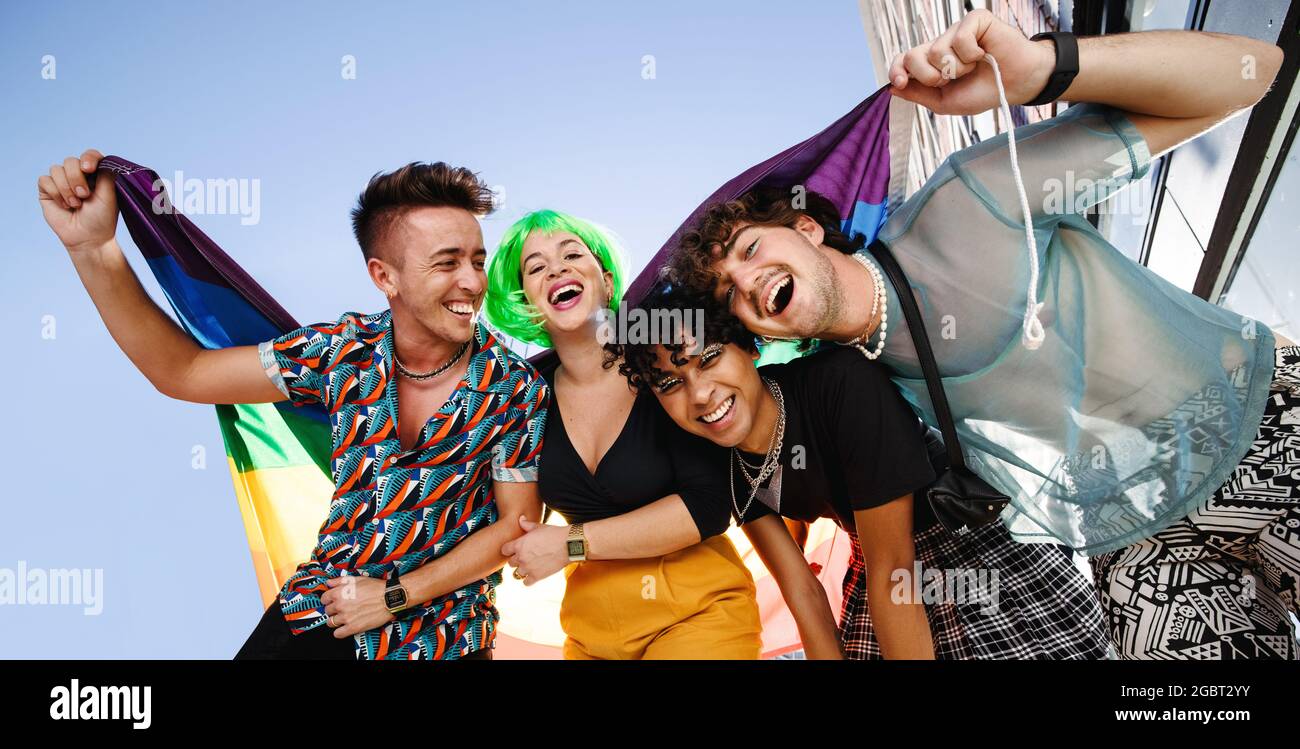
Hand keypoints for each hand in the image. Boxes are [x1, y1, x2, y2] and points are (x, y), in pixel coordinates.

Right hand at [37, 148, 118, 252]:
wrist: (88, 238)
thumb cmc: (102, 218)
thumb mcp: (110, 194)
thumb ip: (106, 173)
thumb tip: (100, 158)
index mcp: (95, 174)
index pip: (90, 155)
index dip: (88, 158)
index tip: (88, 169)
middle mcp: (78, 175)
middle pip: (71, 161)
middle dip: (76, 179)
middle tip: (84, 196)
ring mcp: (62, 181)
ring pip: (56, 169)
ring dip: (66, 189)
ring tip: (75, 204)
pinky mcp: (48, 190)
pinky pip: (45, 180)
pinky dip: (55, 193)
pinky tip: (64, 206)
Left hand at [321, 575, 394, 637]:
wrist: (389, 598)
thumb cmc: (375, 587)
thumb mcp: (356, 579)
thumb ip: (339, 581)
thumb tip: (328, 583)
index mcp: (339, 592)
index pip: (324, 599)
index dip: (328, 600)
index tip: (333, 601)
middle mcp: (340, 605)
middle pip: (327, 611)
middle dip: (333, 610)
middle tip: (342, 609)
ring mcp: (346, 617)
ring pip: (330, 623)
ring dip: (335, 621)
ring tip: (344, 618)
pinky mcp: (353, 627)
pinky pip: (337, 634)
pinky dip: (339, 632)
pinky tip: (345, 627)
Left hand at [500, 515, 568, 585]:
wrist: (568, 545)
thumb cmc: (554, 534)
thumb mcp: (538, 527)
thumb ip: (526, 524)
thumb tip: (521, 519)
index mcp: (519, 544)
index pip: (504, 550)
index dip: (509, 549)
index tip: (514, 550)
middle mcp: (521, 558)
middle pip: (510, 563)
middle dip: (516, 560)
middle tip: (525, 557)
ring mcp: (528, 568)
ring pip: (517, 574)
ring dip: (523, 571)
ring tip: (531, 566)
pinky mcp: (536, 577)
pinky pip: (525, 583)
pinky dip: (529, 580)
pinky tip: (534, 574)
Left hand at [887, 9, 1054, 114]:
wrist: (1015, 85)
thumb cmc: (983, 91)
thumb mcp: (946, 102)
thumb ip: (919, 95)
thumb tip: (891, 88)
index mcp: (930, 63)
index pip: (902, 61)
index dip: (896, 70)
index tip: (900, 82)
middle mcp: (940, 44)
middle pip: (913, 56)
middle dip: (929, 76)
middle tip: (950, 80)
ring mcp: (955, 31)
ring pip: (936, 50)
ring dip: (956, 68)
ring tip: (973, 67)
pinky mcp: (974, 21)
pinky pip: (960, 38)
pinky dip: (971, 54)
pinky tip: (982, 54)